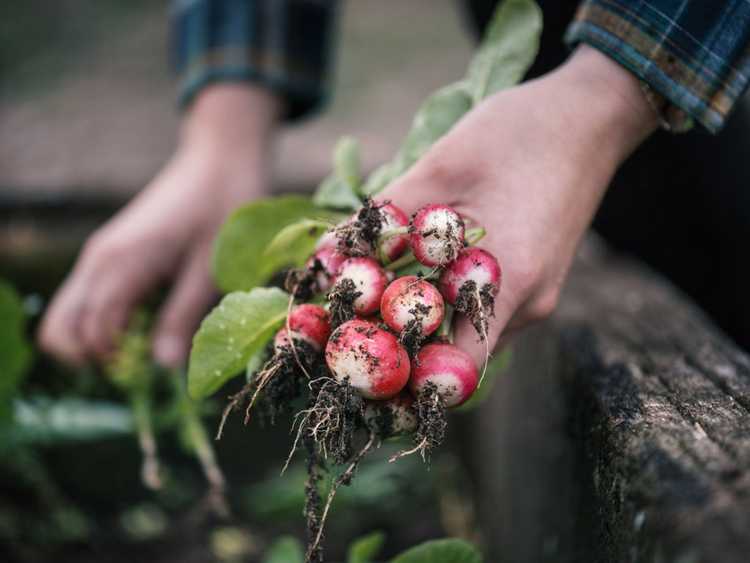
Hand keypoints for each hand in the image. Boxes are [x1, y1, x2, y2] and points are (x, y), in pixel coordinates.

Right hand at [39, 84, 281, 367]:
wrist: (219, 160)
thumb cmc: (224, 210)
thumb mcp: (212, 269)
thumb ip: (183, 317)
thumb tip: (163, 367)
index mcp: (121, 263)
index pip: (89, 334)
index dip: (117, 362)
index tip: (156, 365)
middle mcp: (98, 260)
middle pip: (59, 329)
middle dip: (94, 358)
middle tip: (143, 360)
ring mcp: (100, 254)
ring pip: (68, 315)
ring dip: (96, 341)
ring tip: (146, 340)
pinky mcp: (111, 253)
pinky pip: (88, 299)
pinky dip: (105, 321)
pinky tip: (147, 318)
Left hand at [380, 46, 657, 365]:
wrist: (590, 115)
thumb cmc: (519, 134)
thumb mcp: (442, 167)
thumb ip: (384, 218)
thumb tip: (326, 257)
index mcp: (510, 282)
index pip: (457, 371)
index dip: (406, 378)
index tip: (356, 360)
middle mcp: (529, 304)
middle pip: (457, 357)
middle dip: (402, 349)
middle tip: (350, 328)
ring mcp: (535, 295)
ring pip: (467, 333)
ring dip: (423, 322)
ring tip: (372, 299)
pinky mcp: (533, 281)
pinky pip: (483, 310)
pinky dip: (446, 303)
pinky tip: (416, 275)